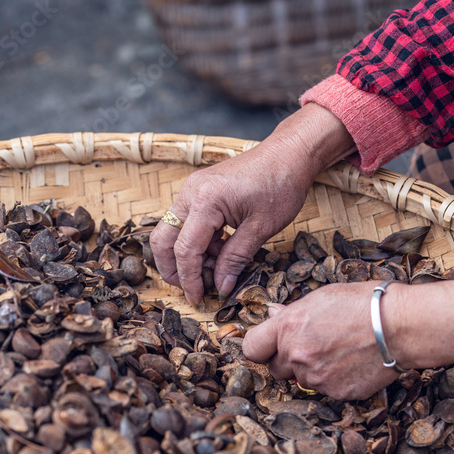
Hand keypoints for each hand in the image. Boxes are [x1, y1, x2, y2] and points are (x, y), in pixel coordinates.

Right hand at [150, 104, 354, 305]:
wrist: (290, 153)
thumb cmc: (281, 185)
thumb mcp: (261, 229)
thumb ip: (235, 259)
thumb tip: (220, 287)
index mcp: (205, 201)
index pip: (184, 250)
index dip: (189, 279)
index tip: (198, 299)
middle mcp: (190, 192)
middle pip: (162, 240)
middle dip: (173, 269)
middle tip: (193, 289)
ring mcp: (192, 189)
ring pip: (171, 231)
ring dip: (187, 256)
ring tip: (216, 270)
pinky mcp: (199, 190)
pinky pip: (186, 222)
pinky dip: (196, 242)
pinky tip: (220, 252)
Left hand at [242, 276, 453, 400]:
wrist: (402, 326)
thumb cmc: (366, 303)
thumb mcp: (324, 296)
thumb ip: (293, 311)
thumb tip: (272, 314)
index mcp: (288, 327)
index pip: (252, 348)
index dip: (260, 347)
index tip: (268, 346)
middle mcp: (296, 355)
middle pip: (275, 368)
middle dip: (288, 359)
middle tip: (312, 345)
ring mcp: (316, 378)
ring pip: (301, 380)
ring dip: (312, 370)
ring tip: (338, 351)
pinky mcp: (335, 393)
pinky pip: (325, 390)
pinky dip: (334, 380)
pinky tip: (352, 363)